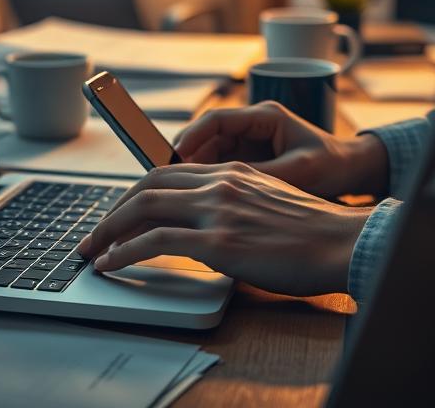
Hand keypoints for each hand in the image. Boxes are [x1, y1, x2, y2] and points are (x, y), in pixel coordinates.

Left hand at [76, 161, 371, 296]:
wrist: (343, 242)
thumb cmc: (313, 232)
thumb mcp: (268, 201)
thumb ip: (233, 204)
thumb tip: (206, 229)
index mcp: (230, 171)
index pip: (167, 172)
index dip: (136, 193)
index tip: (120, 213)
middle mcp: (218, 182)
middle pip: (147, 185)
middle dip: (113, 210)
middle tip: (94, 234)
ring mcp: (217, 209)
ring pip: (144, 207)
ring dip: (108, 230)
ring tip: (91, 251)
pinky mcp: (218, 241)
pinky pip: (156, 241)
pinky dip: (125, 251)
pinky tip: (112, 263)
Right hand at [174, 101, 388, 198]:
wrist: (351, 171)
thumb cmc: (331, 166)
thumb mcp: (299, 171)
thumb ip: (263, 175)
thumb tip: (224, 186)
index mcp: (265, 116)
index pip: (217, 120)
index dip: (192, 136)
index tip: (175, 155)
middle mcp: (252, 124)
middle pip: (206, 135)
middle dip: (185, 155)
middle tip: (167, 178)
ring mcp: (249, 141)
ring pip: (209, 151)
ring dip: (193, 169)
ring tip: (177, 191)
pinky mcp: (250, 157)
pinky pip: (219, 165)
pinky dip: (207, 179)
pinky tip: (196, 196)